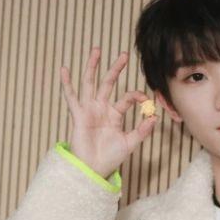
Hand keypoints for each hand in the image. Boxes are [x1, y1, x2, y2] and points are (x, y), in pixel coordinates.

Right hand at [60, 47, 157, 177]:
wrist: (95, 168)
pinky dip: (67, 84)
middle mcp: (102, 108)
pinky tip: (65, 70)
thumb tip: (155, 117)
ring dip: (93, 67)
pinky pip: (71, 97)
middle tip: (124, 54)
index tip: (146, 100)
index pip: (127, 97)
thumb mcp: (130, 143)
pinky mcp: (78, 115)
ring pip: (90, 83)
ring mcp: (89, 110)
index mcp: (115, 114)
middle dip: (116, 68)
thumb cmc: (111, 157)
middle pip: (109, 83)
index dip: (137, 96)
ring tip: (97, 50)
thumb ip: (142, 130)